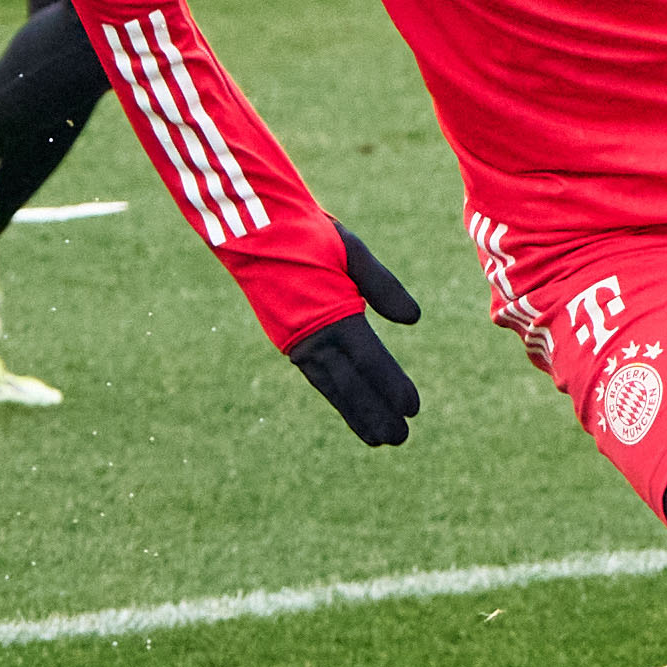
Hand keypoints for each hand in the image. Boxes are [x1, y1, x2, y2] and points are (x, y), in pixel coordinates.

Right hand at [282, 221, 425, 446]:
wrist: (253, 228)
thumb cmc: (307, 234)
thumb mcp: (351, 250)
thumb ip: (382, 286)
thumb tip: (413, 319)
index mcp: (332, 314)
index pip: (369, 360)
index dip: (391, 386)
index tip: (413, 409)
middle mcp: (312, 336)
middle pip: (350, 384)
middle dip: (375, 412)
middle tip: (400, 438)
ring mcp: (297, 341)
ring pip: (331, 386)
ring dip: (356, 413)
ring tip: (379, 437)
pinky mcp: (289, 340)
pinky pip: (317, 376)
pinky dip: (336, 395)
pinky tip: (350, 408)